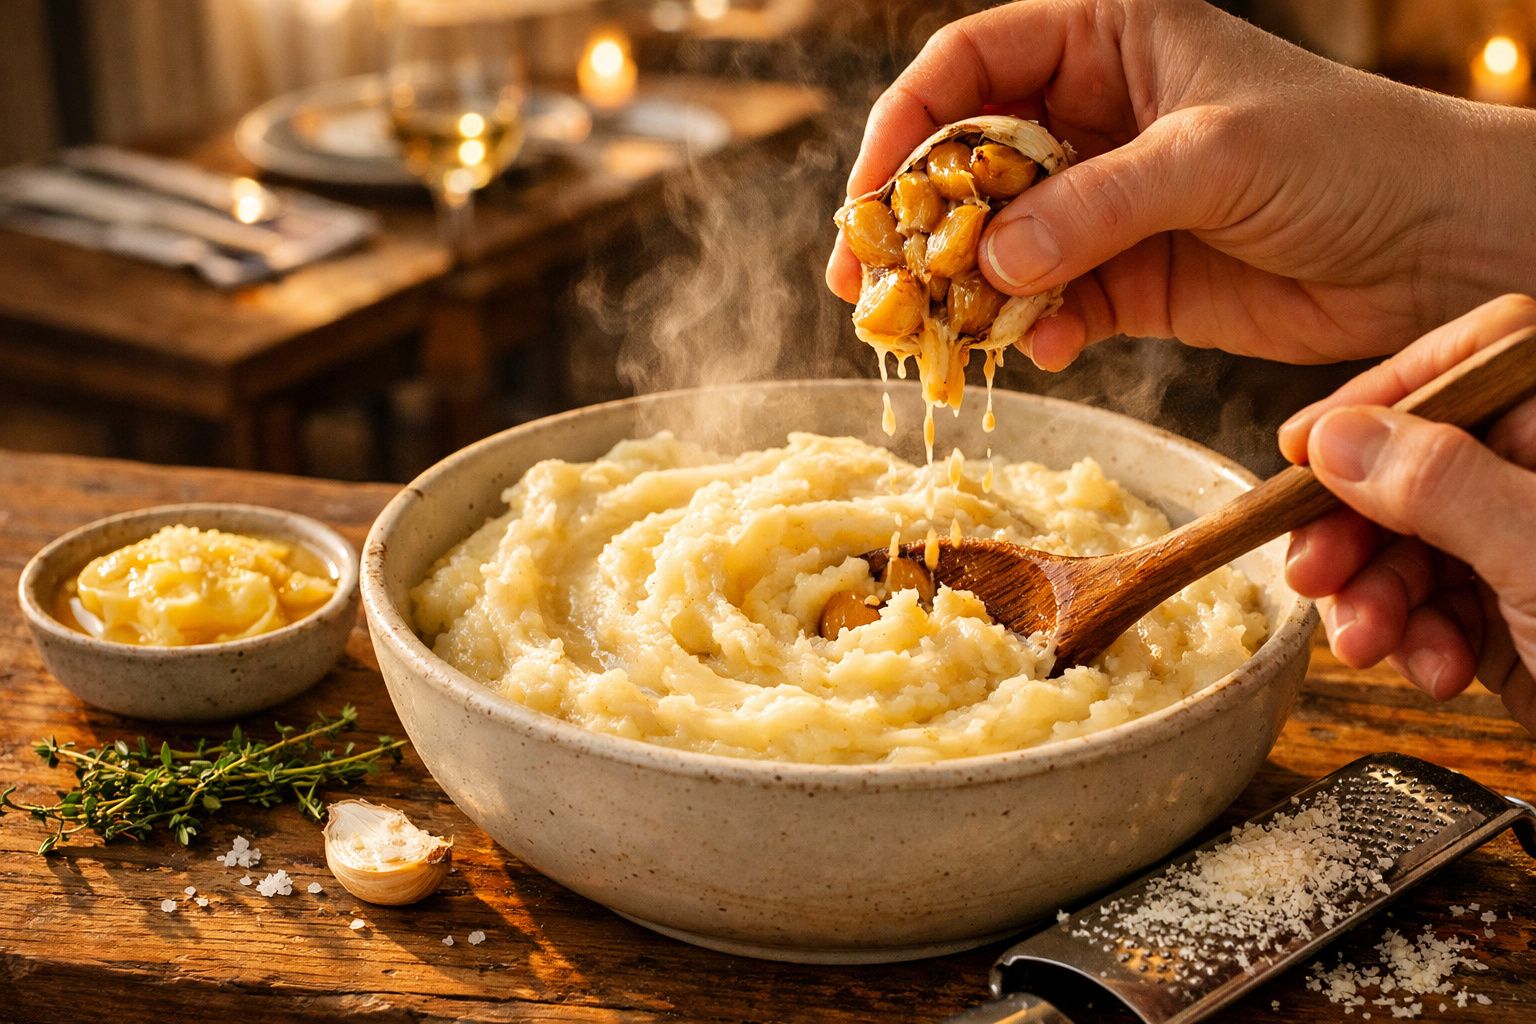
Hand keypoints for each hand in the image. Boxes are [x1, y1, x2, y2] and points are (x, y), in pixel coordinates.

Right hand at [827, 0, 1535, 369]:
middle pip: (966, 163)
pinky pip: (1051, 304)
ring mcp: (1107, 203)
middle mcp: (1095, 117)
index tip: (869, 196)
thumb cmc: (1349, 155)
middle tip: (868, 284)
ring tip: (932, 332)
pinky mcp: (1130, 279)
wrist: (1440, 247)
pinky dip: (1033, 329)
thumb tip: (990, 259)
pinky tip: (1040, 347)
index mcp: (1108, 40)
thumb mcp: (1213, 157)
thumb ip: (1097, 205)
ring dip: (963, 289)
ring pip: (998, 243)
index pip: (971, 65)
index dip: (907, 125)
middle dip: (915, 223)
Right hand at [1279, 295, 1535, 731]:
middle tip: (1310, 573)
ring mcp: (1530, 546)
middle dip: (1356, 528)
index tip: (1302, 451)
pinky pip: (1435, 605)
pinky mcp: (1517, 613)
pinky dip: (1418, 640)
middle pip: (1415, 464)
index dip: (1376, 399)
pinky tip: (1435, 670)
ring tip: (1372, 646)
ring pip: (1412, 542)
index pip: (1463, 364)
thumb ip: (1439, 486)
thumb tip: (1339, 436)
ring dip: (1376, 599)